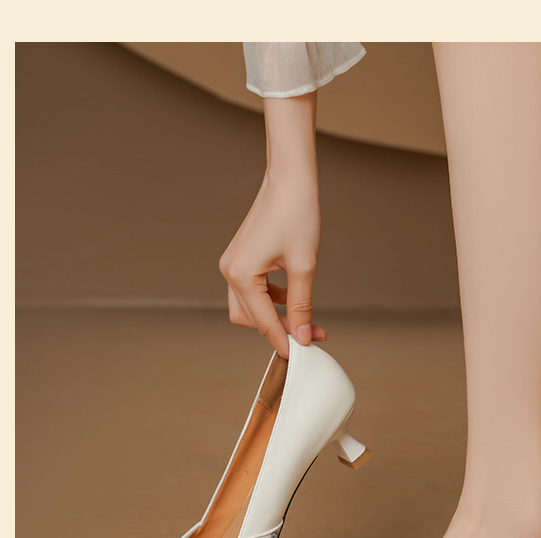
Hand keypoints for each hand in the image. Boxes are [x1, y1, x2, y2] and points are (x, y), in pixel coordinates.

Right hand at [219, 170, 324, 358]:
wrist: (289, 179)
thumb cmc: (297, 215)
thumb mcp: (304, 266)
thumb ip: (301, 305)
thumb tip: (302, 336)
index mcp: (242, 275)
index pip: (263, 322)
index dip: (283, 341)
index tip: (302, 355)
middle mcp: (230, 271)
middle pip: (251, 319)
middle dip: (279, 329)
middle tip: (310, 334)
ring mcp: (232, 264)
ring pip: (250, 307)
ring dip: (275, 316)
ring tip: (306, 319)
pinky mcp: (241, 258)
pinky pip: (252, 291)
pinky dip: (271, 300)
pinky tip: (293, 297)